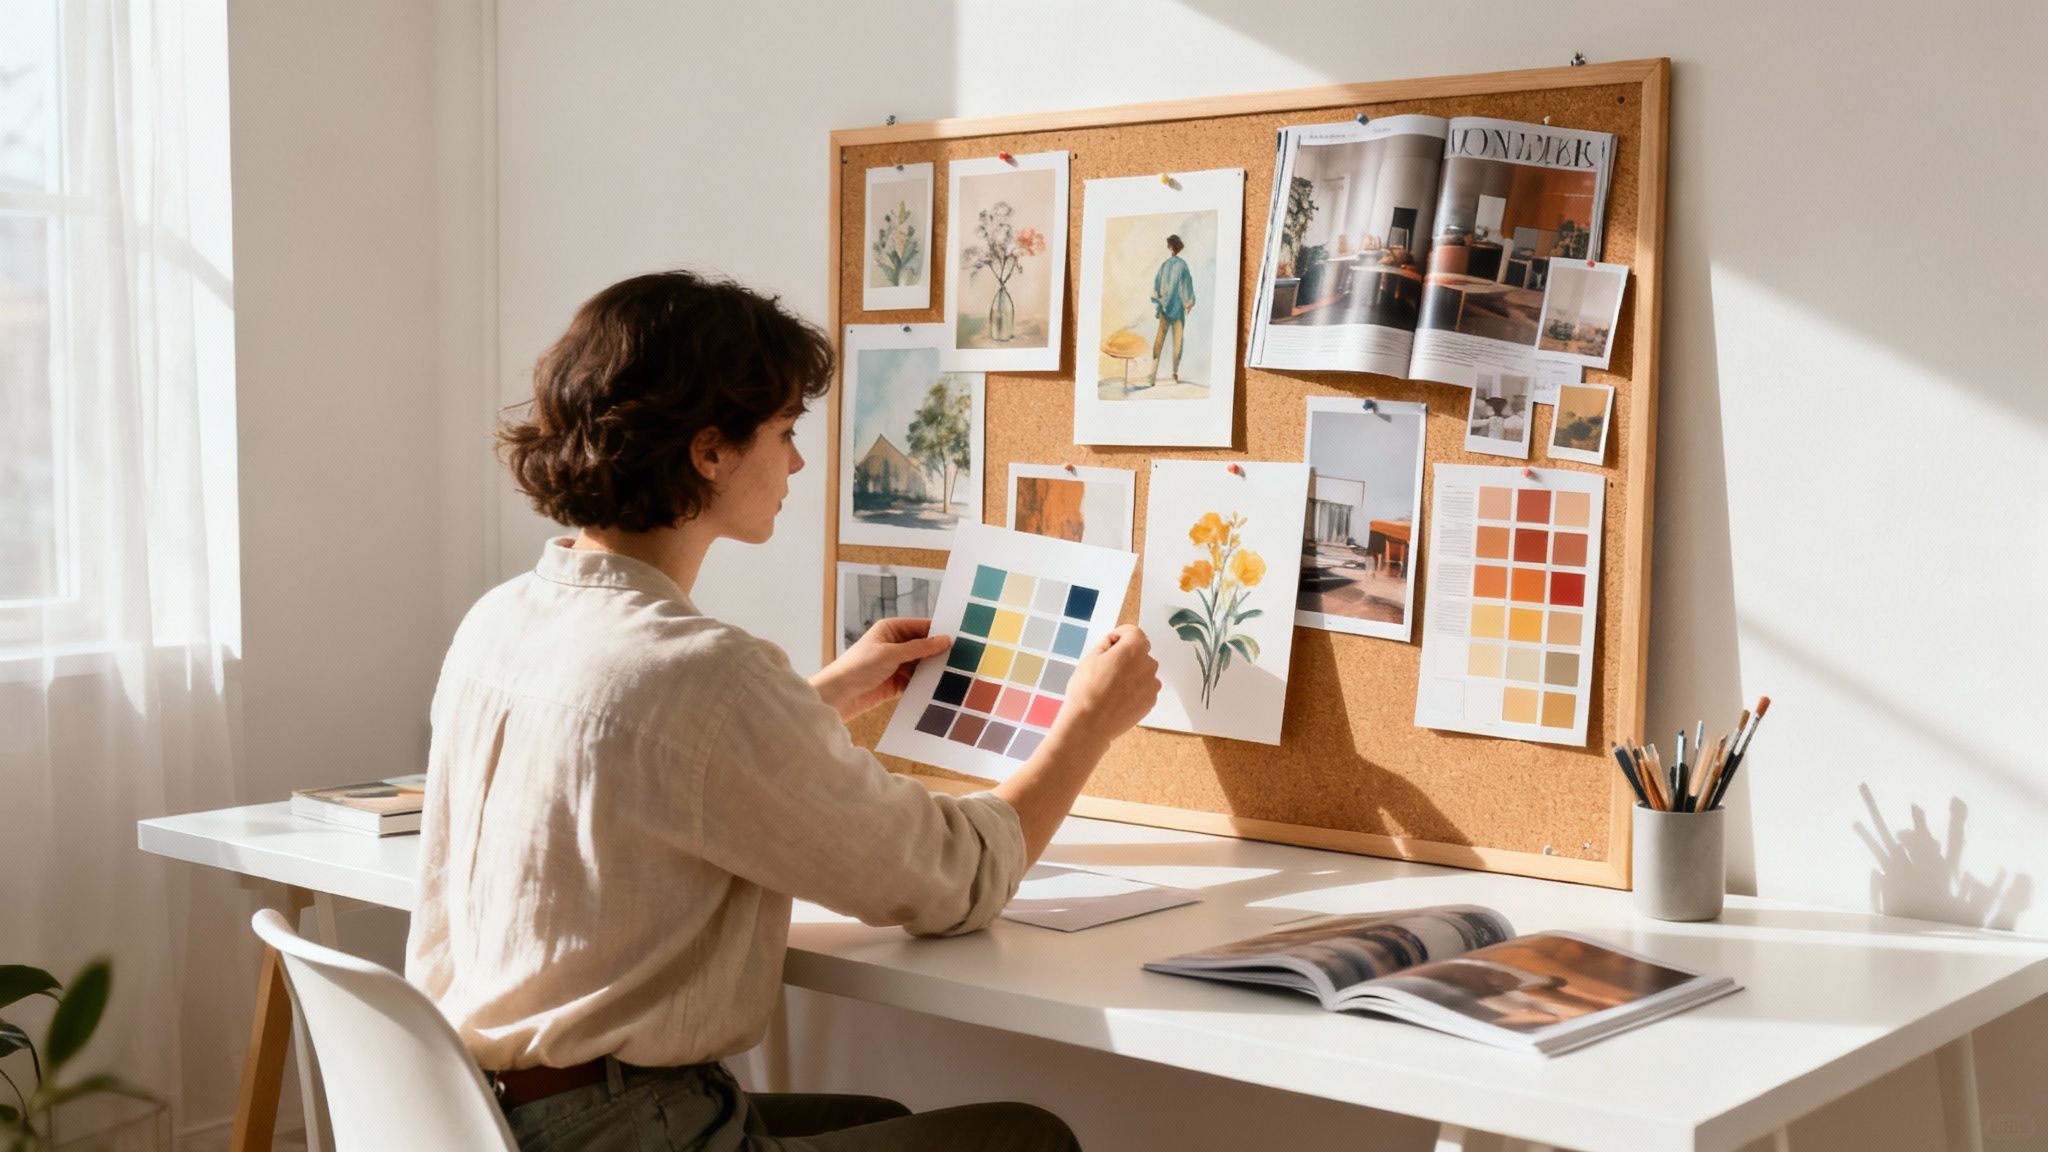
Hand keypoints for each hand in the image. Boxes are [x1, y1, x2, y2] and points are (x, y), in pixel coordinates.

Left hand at [810, 618, 952, 720]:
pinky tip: (941, 688)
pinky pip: (917, 681)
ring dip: (934, 670)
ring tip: (956, 674)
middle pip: (924, 646)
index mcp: (891, 629)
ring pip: (922, 665)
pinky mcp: (896, 683)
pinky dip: (926, 684)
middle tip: (963, 658)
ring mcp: (896, 664)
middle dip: (939, 652)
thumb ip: (919, 647)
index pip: (921, 627)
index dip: (939, 632)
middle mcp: (894, 645)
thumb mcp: (891, 653)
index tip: (961, 637)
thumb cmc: (858, 666)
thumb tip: (945, 640)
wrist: (839, 695)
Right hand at [1055, 625, 1158, 749]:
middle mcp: (1148, 665)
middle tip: (1107, 669)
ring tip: (1111, 687)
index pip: (1134, 632)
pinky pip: (1144, 688)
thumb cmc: (1086, 689)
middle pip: (1140, 652)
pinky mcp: (1151, 702)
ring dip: (1132, 673)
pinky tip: (1118, 698)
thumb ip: (1108, 644)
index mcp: (1134, 649)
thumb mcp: (1090, 658)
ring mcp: (1152, 685)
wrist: (1089, 724)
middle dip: (1127, 655)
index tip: (1110, 645)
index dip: (1120, 636)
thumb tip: (1115, 642)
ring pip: (1143, 671)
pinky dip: (1135, 689)